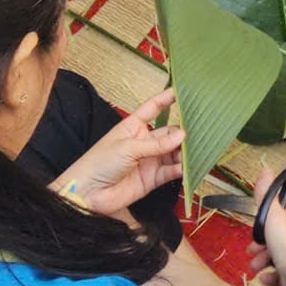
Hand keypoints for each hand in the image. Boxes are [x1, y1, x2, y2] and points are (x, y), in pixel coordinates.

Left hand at [56, 89, 185, 218]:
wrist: (87, 194)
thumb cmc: (99, 163)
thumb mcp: (128, 147)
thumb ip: (156, 144)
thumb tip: (182, 135)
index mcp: (133, 127)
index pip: (153, 108)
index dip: (166, 99)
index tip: (182, 91)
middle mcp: (144, 142)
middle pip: (169, 132)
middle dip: (182, 132)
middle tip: (197, 131)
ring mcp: (149, 160)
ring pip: (173, 152)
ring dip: (183, 152)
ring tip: (194, 150)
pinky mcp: (153, 179)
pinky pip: (171, 171)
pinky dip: (181, 169)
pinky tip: (187, 166)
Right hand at [251, 167, 285, 285]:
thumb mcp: (273, 217)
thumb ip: (266, 195)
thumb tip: (266, 171)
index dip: (280, 210)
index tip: (265, 218)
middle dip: (265, 241)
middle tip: (252, 246)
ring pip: (283, 253)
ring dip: (265, 258)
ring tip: (254, 265)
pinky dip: (274, 274)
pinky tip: (265, 278)